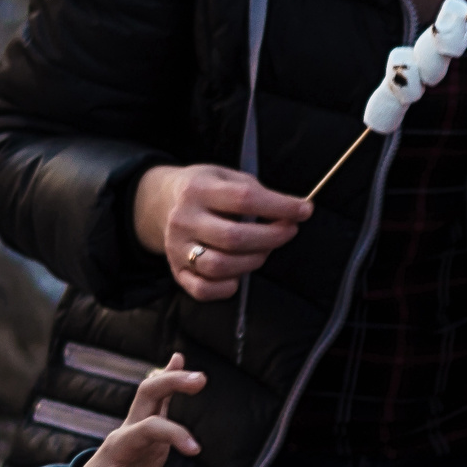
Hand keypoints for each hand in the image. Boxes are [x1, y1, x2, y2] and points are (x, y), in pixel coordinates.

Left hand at [73, 354, 204, 466]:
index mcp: (119, 445)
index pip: (149, 427)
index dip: (173, 433)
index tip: (195, 450)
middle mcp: (129, 429)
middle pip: (148, 394)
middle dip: (171, 383)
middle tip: (199, 379)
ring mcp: (139, 428)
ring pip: (154, 392)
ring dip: (173, 377)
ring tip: (196, 374)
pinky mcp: (149, 432)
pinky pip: (159, 401)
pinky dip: (169, 382)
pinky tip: (177, 361)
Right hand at [133, 164, 311, 301]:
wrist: (162, 203)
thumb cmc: (206, 190)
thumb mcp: (225, 176)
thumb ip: (255, 192)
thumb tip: (292, 212)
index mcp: (198, 189)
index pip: (244, 199)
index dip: (280, 206)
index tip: (304, 210)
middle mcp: (184, 220)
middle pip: (233, 237)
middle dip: (271, 237)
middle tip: (288, 231)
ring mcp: (177, 248)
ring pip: (219, 266)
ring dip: (253, 261)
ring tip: (264, 250)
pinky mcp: (177, 272)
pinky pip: (203, 290)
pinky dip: (226, 288)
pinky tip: (239, 274)